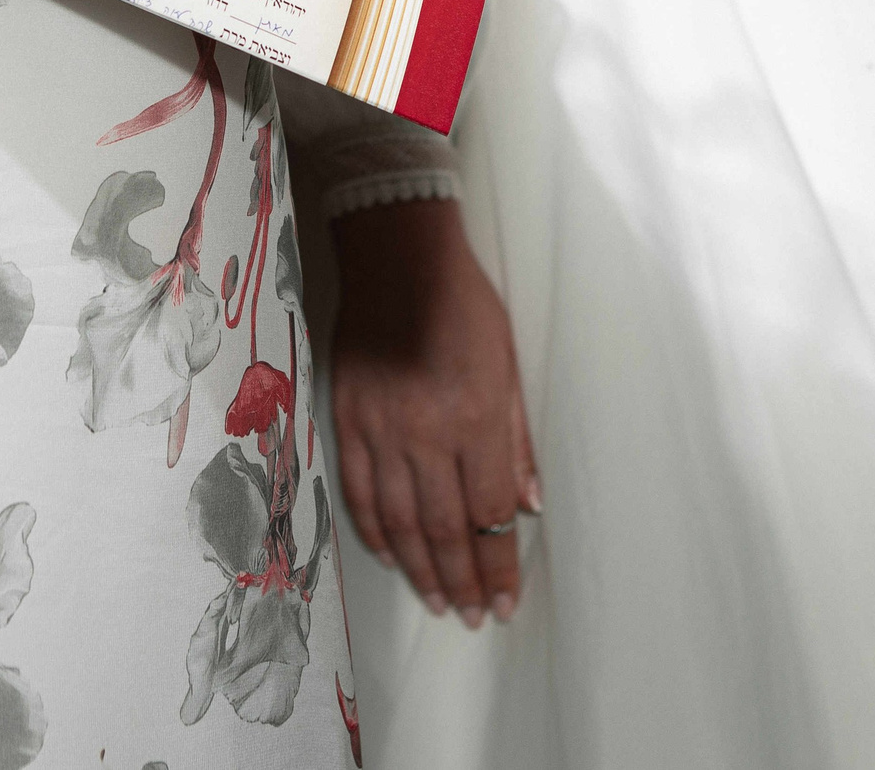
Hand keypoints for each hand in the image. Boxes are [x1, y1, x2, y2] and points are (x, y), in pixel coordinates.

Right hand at [330, 199, 538, 628]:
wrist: (396, 258)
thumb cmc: (465, 303)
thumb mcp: (510, 362)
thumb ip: (517, 437)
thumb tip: (527, 504)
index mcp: (474, 415)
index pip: (488, 511)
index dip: (496, 564)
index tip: (503, 602)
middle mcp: (425, 431)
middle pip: (443, 527)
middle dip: (461, 579)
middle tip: (472, 616)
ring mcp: (379, 428)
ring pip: (397, 520)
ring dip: (420, 569)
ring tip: (437, 601)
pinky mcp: (346, 418)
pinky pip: (357, 490)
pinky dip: (374, 530)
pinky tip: (391, 555)